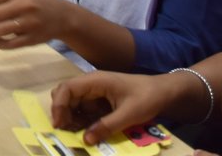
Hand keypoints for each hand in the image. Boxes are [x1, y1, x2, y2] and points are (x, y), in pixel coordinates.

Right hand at [50, 72, 172, 145]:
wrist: (163, 92)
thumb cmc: (146, 98)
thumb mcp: (129, 114)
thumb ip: (107, 126)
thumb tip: (86, 140)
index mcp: (95, 81)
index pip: (67, 88)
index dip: (58, 105)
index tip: (58, 124)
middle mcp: (91, 84)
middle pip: (66, 94)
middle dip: (62, 112)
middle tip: (65, 131)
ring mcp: (95, 92)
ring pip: (73, 103)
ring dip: (71, 118)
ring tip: (76, 134)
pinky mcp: (100, 100)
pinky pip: (84, 109)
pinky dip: (81, 120)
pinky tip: (87, 131)